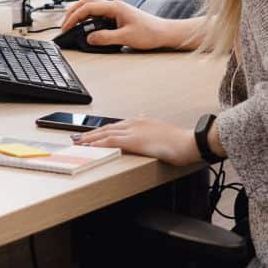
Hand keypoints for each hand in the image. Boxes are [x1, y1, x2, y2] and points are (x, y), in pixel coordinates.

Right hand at [59, 0, 196, 50]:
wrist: (165, 33)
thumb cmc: (151, 32)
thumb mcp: (126, 37)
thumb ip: (106, 38)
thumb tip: (89, 38)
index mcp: (115, 7)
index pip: (88, 8)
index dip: (74, 17)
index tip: (67, 27)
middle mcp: (114, 5)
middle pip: (86, 3)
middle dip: (72, 12)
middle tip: (64, 24)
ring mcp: (116, 10)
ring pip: (92, 6)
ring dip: (80, 13)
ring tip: (71, 24)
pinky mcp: (118, 15)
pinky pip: (98, 13)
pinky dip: (88, 18)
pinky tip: (86, 26)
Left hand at [80, 116, 200, 165]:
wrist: (191, 142)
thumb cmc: (181, 141)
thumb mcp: (163, 131)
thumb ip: (152, 129)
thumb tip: (146, 124)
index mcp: (140, 121)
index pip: (115, 126)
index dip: (101, 131)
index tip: (91, 134)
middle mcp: (134, 123)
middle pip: (107, 128)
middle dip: (91, 133)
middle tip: (77, 138)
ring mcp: (134, 131)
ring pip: (105, 133)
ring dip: (90, 138)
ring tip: (78, 143)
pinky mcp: (135, 140)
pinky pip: (111, 141)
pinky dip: (98, 143)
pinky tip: (90, 147)